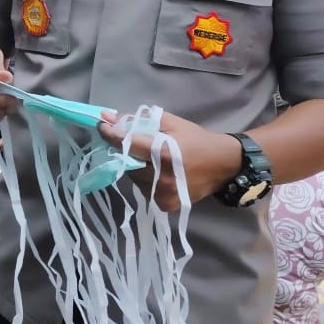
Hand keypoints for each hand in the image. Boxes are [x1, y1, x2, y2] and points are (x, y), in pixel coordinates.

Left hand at [97, 111, 241, 211]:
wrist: (222, 165)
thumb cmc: (196, 140)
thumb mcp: (171, 123)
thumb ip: (139, 120)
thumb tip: (109, 117)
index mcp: (163, 154)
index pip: (127, 144)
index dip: (110, 134)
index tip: (101, 126)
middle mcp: (161, 178)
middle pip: (128, 162)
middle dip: (126, 151)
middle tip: (137, 144)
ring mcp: (163, 195)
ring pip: (134, 177)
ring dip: (136, 166)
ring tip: (151, 160)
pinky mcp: (165, 206)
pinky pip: (144, 189)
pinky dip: (145, 179)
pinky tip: (158, 173)